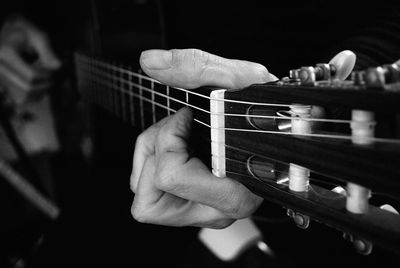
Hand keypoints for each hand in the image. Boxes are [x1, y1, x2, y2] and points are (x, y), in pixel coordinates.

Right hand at [0, 16, 60, 105]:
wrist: (9, 33)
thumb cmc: (25, 32)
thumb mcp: (38, 36)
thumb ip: (48, 52)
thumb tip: (58, 67)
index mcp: (6, 53)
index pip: (31, 75)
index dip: (46, 75)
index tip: (52, 68)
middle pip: (27, 88)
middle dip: (44, 84)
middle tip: (51, 75)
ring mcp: (0, 78)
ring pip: (24, 97)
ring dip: (40, 91)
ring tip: (44, 78)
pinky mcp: (3, 85)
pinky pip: (20, 99)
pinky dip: (33, 96)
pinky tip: (38, 85)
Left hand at [130, 49, 273, 227]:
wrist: (279, 128)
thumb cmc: (265, 108)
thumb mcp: (239, 79)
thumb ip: (195, 66)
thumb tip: (149, 61)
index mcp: (235, 192)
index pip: (171, 177)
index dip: (170, 138)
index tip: (188, 115)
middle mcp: (218, 211)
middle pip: (149, 197)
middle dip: (155, 152)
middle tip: (179, 130)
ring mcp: (203, 213)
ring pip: (145, 204)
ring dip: (151, 163)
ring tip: (176, 141)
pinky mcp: (192, 209)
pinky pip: (150, 201)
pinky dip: (153, 170)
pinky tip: (176, 151)